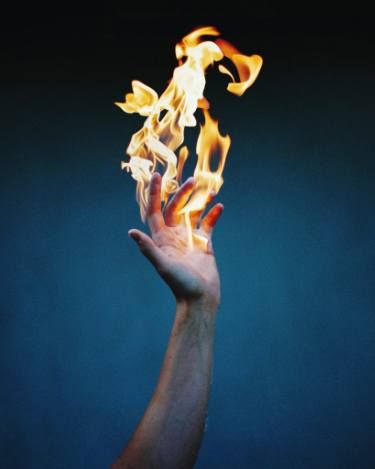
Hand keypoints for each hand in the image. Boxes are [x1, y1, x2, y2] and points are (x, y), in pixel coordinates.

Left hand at [128, 173, 223, 309]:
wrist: (200, 298)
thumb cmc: (180, 284)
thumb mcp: (163, 265)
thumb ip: (149, 249)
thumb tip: (132, 232)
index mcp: (162, 238)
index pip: (155, 210)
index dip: (155, 193)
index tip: (157, 175)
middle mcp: (174, 235)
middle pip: (175, 207)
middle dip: (182, 193)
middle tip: (192, 181)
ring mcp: (189, 239)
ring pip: (193, 213)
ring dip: (200, 201)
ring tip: (209, 190)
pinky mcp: (204, 244)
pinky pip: (208, 224)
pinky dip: (213, 214)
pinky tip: (219, 207)